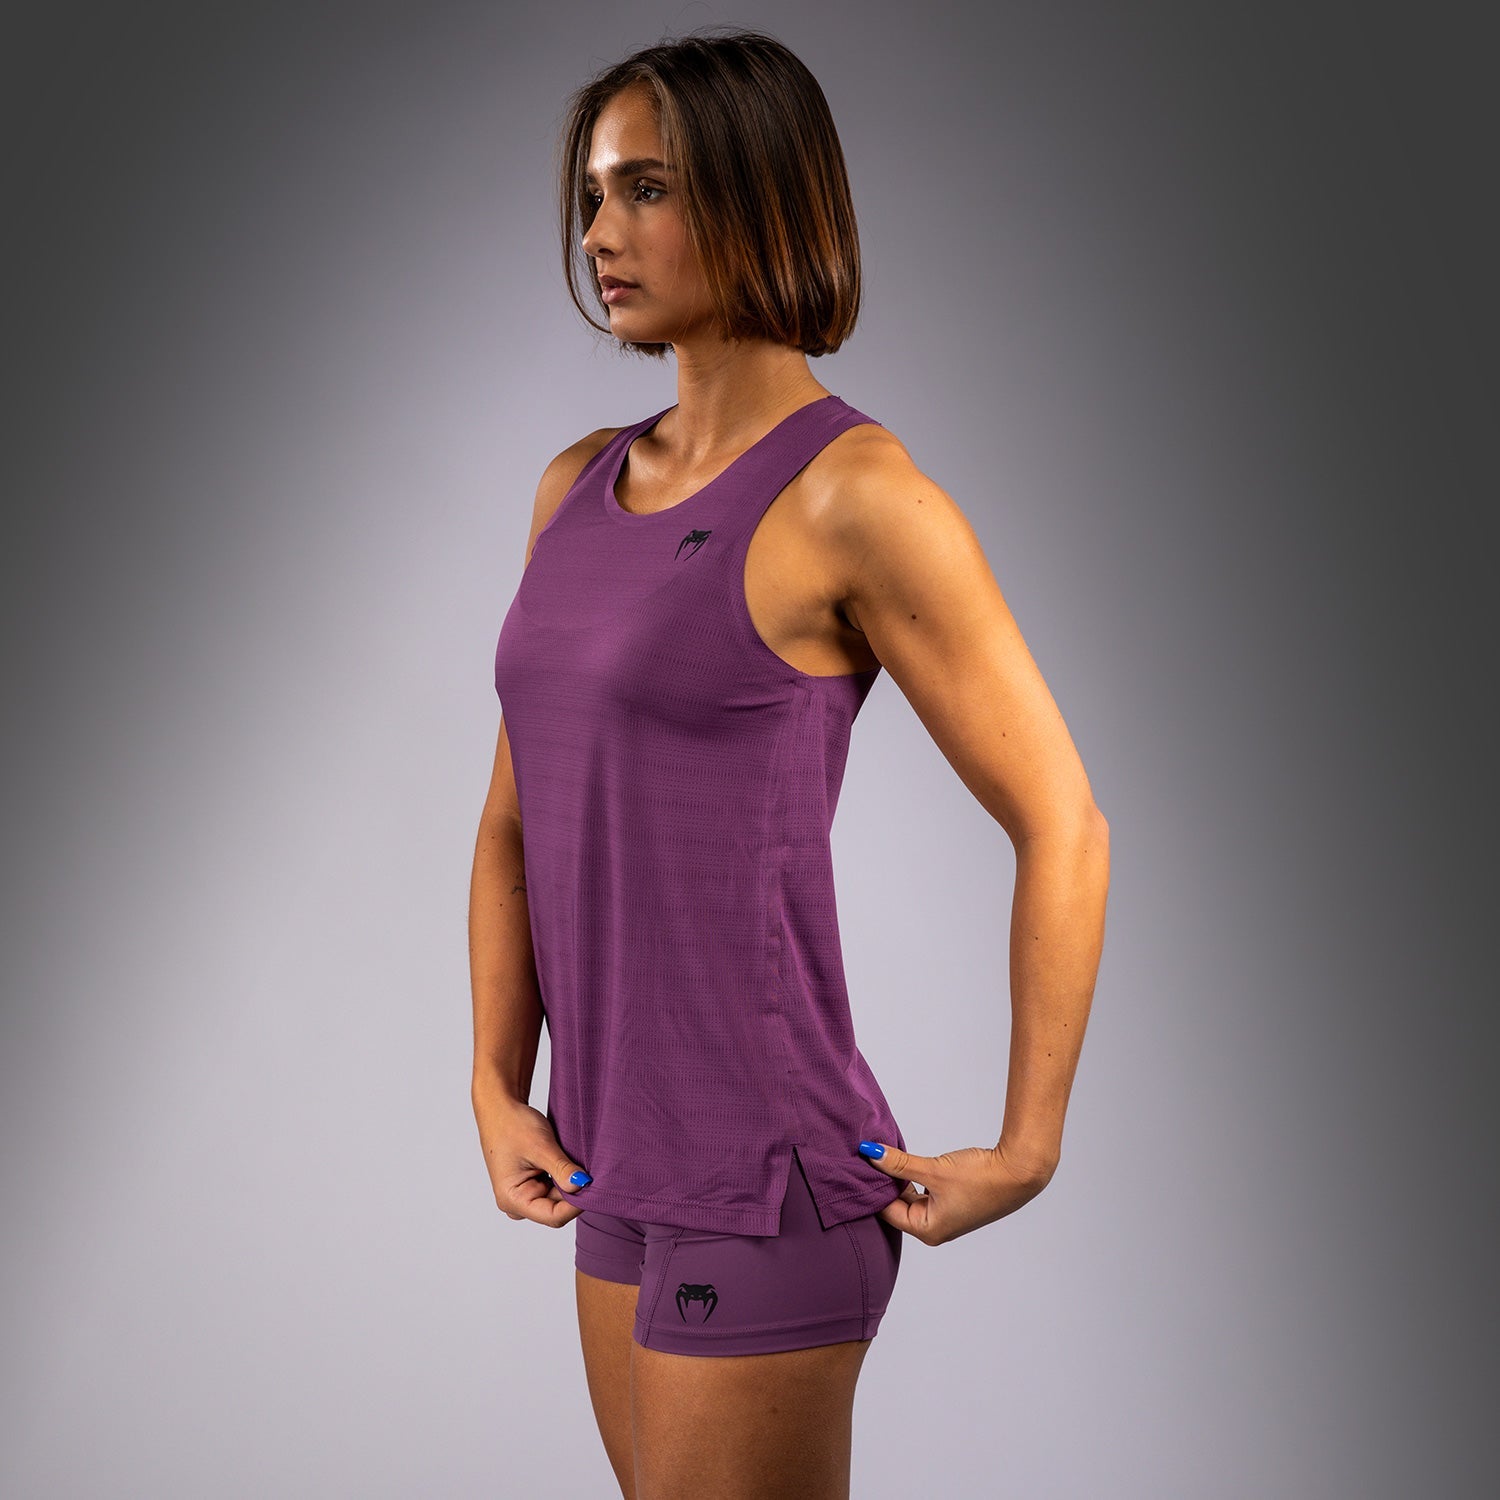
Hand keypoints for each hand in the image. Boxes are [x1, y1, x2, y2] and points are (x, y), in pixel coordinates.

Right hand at [472, 1079, 590, 1227]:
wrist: (501, 1107)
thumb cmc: (513, 1125)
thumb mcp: (541, 1147)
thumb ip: (561, 1170)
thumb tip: (583, 1186)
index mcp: (512, 1199)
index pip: (552, 1216)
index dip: (576, 1206)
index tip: (595, 1188)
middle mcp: (516, 1202)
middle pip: (556, 1209)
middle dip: (574, 1193)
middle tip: (593, 1174)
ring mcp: (523, 1193)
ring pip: (557, 1198)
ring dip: (569, 1184)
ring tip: (579, 1166)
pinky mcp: (530, 1183)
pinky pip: (553, 1188)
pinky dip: (564, 1178)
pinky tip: (571, 1165)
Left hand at [856, 1140, 1052, 1245]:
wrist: (1018, 1173)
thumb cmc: (980, 1178)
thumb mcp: (933, 1169)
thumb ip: (899, 1163)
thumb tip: (870, 1153)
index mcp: (928, 1230)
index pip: (887, 1211)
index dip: (874, 1187)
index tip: (862, 1164)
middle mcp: (934, 1228)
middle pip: (898, 1205)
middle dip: (886, 1182)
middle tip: (870, 1158)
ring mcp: (945, 1216)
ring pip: (911, 1197)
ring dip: (901, 1178)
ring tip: (888, 1157)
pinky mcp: (953, 1202)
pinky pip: (924, 1191)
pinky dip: (915, 1177)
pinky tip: (908, 1161)